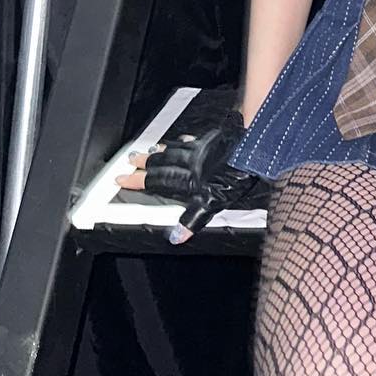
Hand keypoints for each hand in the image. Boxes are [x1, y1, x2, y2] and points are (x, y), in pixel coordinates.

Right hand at [113, 106, 268, 243]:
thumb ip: (193, 219)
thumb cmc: (236, 175)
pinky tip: (181, 139)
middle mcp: (191, 162)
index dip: (139, 180)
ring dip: (159, 151)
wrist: (253, 147)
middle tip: (129, 161)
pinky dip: (183, 141)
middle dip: (144, 164)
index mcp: (188, 178)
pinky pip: (193, 140)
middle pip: (162, 162)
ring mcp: (202, 149)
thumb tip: (176, 236)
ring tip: (147, 150)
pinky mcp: (214, 140)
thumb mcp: (214, 203)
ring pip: (174, 149)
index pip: (158, 180)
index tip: (122, 178)